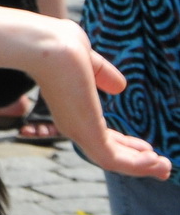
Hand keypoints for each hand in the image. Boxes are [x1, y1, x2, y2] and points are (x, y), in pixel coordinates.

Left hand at [28, 18, 169, 179]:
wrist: (47, 45)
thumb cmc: (60, 45)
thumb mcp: (87, 61)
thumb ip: (102, 75)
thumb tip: (119, 87)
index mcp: (71, 107)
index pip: (100, 133)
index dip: (125, 143)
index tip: (146, 147)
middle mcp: (72, 122)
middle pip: (108, 151)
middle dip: (136, 160)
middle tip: (162, 166)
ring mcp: (78, 130)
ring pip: (113, 160)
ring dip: (141, 167)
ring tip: (165, 169)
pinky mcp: (85, 133)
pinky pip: (114, 160)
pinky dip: (137, 165)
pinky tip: (156, 160)